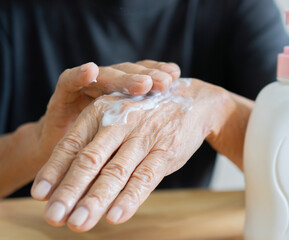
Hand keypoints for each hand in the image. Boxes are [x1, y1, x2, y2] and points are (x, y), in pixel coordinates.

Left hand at [31, 78, 227, 231]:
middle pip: (90, 160)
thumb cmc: (149, 112)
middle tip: (53, 216)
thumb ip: (99, 142)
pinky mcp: (166, 150)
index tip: (40, 195)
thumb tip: (72, 178)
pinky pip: (146, 176)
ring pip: (116, 171)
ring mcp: (144, 136)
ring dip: (95, 199)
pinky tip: (115, 216)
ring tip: (78, 223)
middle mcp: (120, 122)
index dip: (54, 170)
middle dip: (69, 190)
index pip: (72, 144)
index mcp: (103, 111)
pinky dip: (130, 197)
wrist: (193, 100)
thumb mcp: (120, 115)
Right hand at [36, 60, 180, 172]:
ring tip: (142, 83)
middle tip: (164, 82)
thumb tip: (187, 122)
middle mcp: (107, 89)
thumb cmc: (105, 154)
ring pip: (105, 76)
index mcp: (126, 97)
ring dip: (122, 78)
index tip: (175, 76)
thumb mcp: (131, 144)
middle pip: (128, 75)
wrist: (66, 163)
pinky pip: (69, 83)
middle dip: (146, 75)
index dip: (158, 73)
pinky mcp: (62, 98)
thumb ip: (151, 131)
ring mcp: (85, 91)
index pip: (144, 78)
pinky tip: (90, 70)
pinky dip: (79, 76)